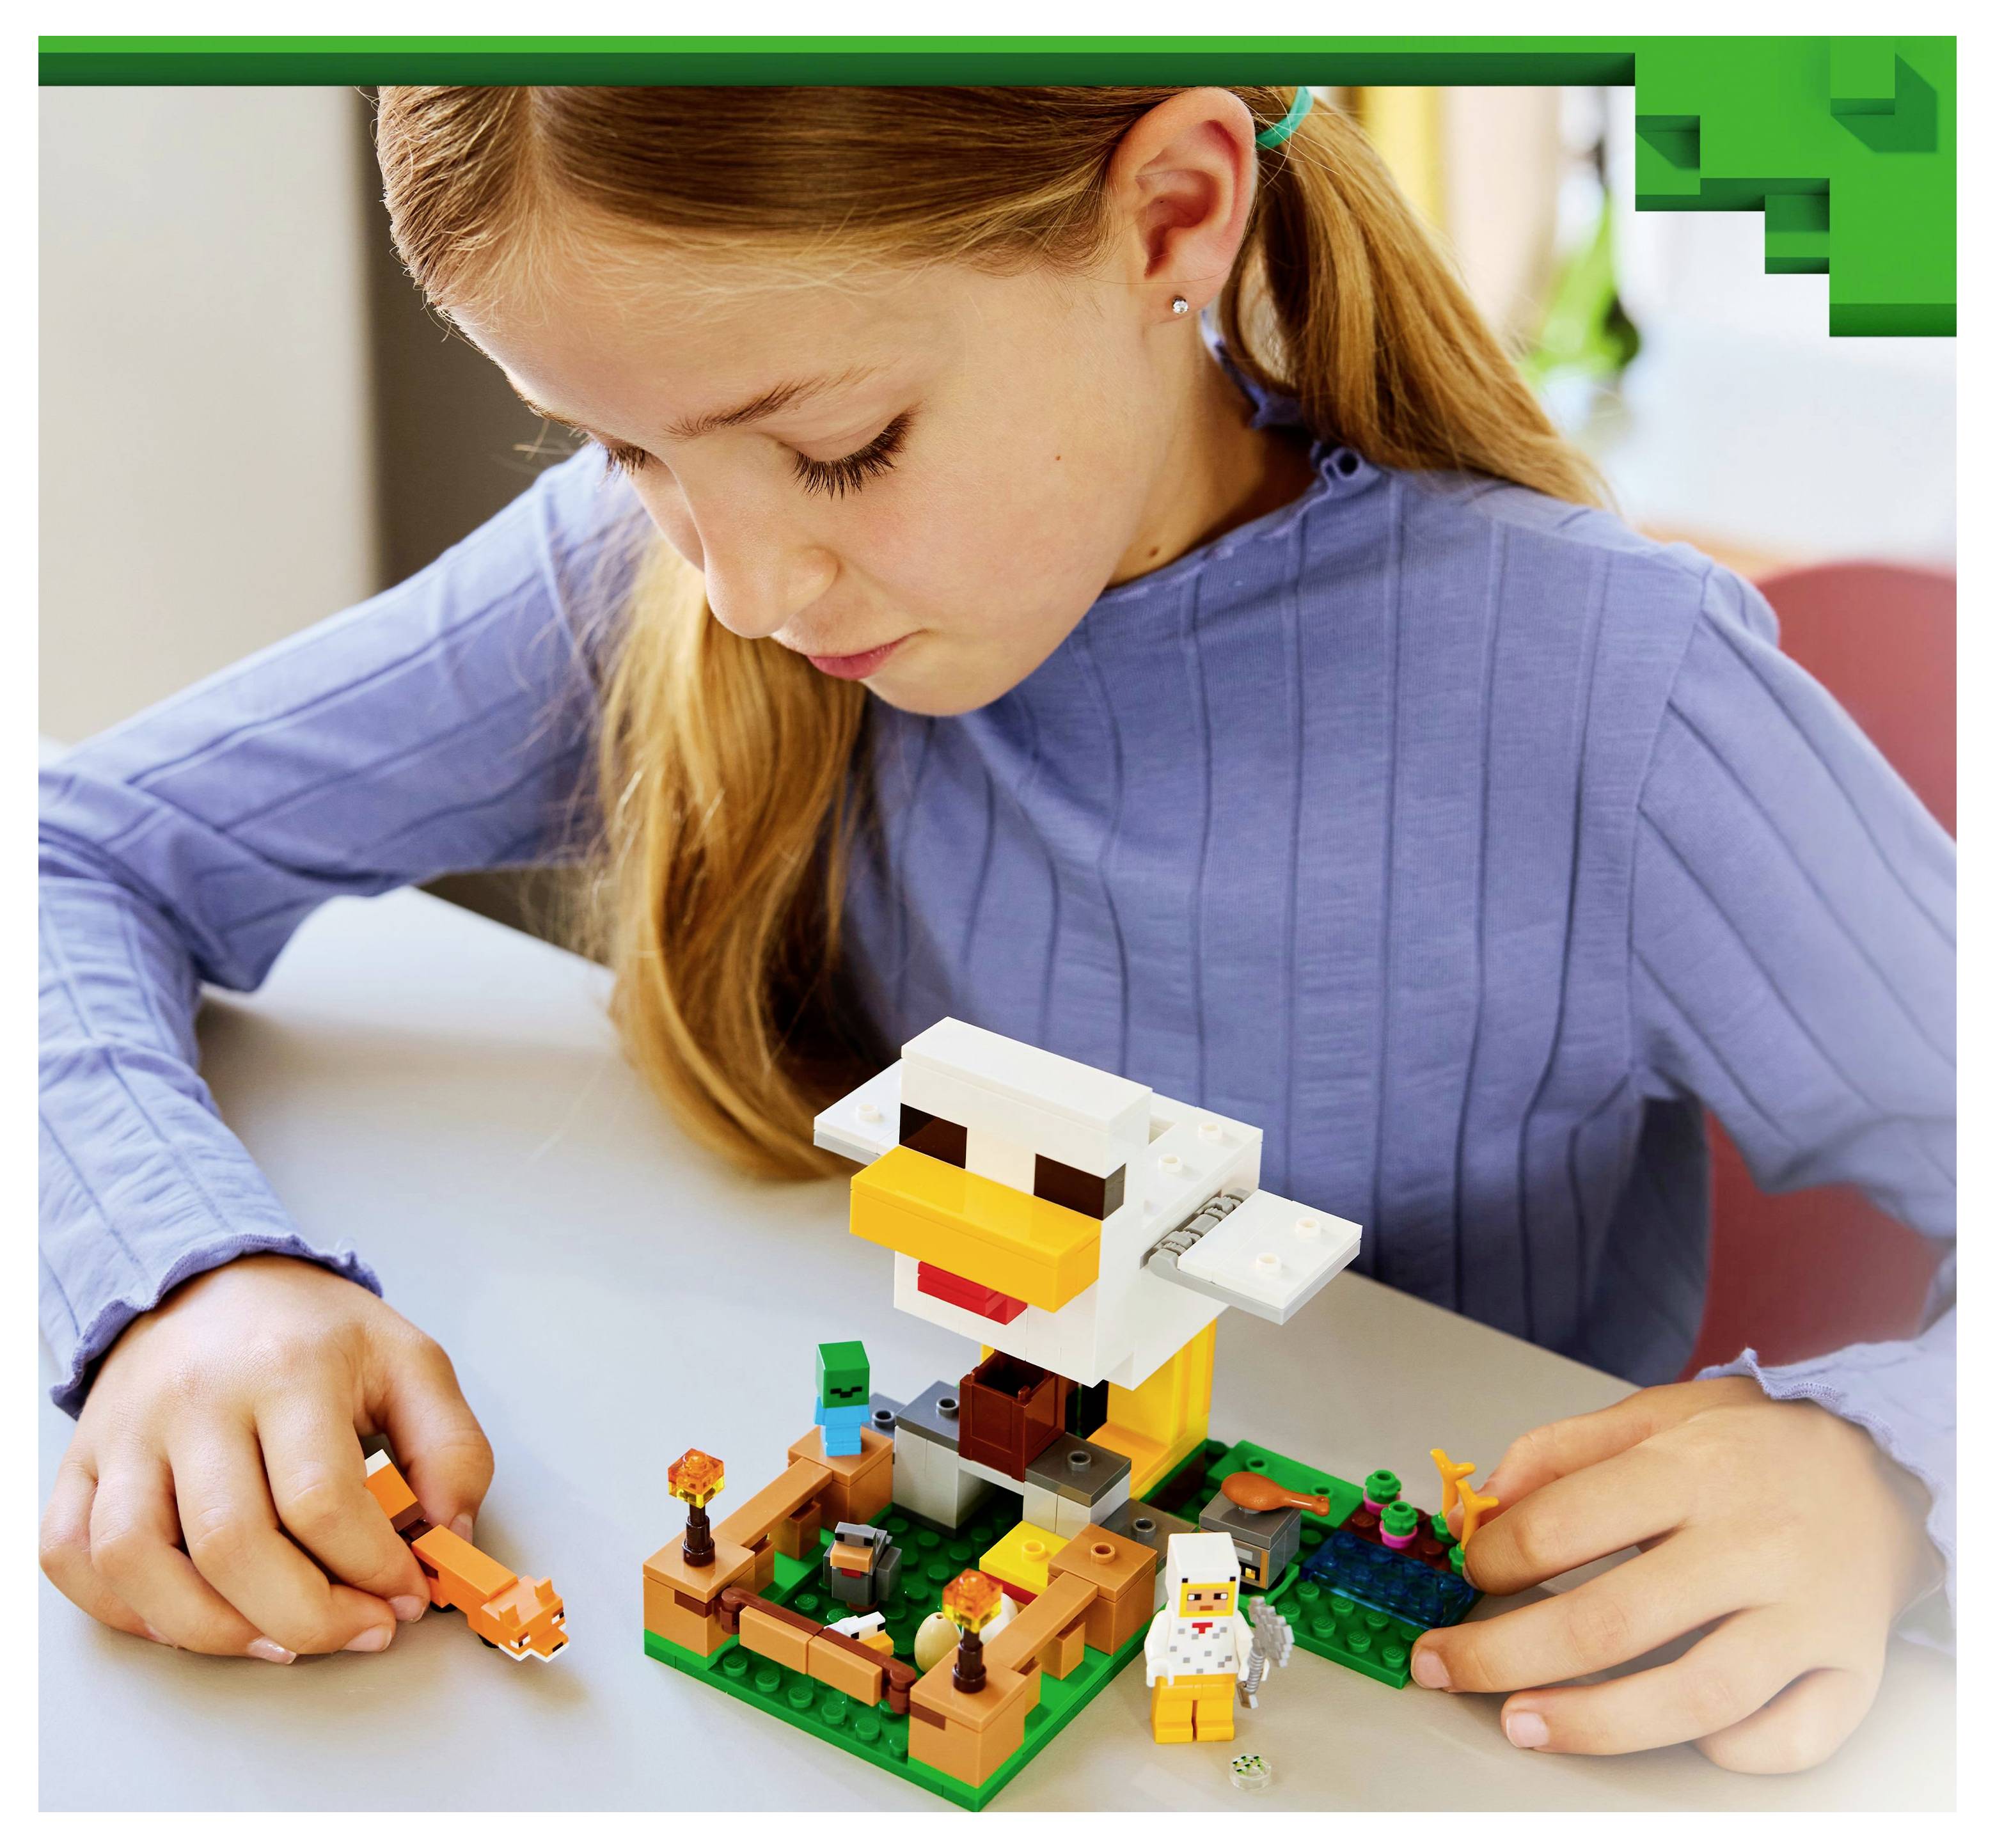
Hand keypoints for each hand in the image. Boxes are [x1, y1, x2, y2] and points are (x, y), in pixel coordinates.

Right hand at [41, 1254, 493, 1662]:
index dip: (373, 1568)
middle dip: (307, 1617)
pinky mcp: (80, 1462)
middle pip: (232, 1546)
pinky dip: (124, 1610)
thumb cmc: (314, 1333)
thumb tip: (448, 1539)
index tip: (408, 1592)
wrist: (212, 1280)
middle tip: (360, 1630)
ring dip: (211, 1631)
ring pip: (137, 1562)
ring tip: (281, 1640)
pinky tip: (193, 1618)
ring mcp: (126, 1433)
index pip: (322, 1500)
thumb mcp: (411, 1362)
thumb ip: (451, 1449)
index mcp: (288, 1368)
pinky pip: (71, 1556)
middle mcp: (195, 1400)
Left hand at [1409, 1378, 1938, 1771]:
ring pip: (1700, 1693)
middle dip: (1508, 1654)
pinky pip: (1798, 1733)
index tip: (1467, 1573)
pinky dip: (1742, 1749)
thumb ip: (1564, 1447)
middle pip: (1615, 1621)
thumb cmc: (1753, 1449)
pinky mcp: (1855, 1666)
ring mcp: (1808, 1613)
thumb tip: (1484, 1497)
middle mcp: (1752, 1543)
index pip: (1572, 1521)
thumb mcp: (1658, 1413)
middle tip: (1442, 1668)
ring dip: (1598, 1723)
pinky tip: (1687, 1740)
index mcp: (1694, 1469)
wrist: (1886, 1467)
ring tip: (1522, 1724)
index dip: (1499, 1554)